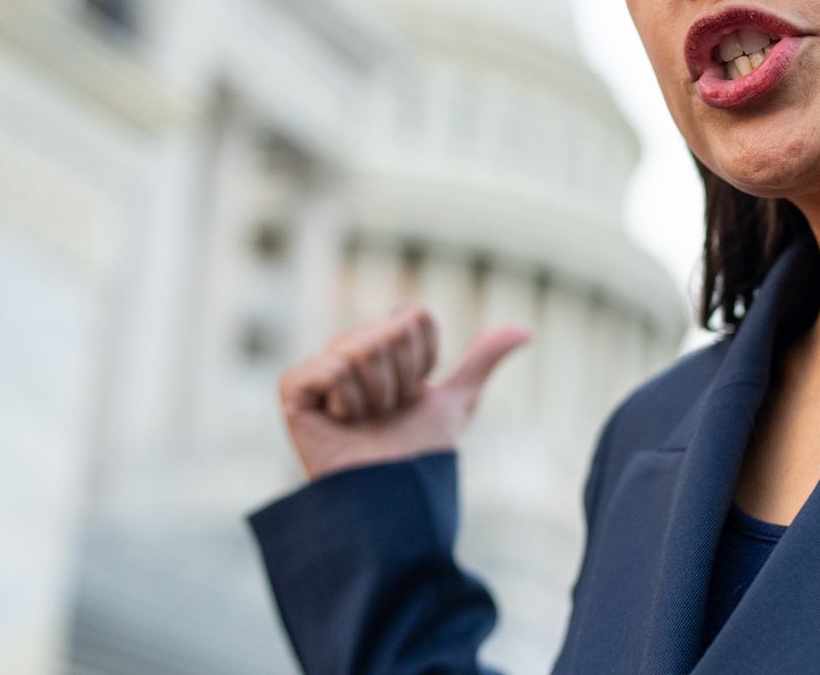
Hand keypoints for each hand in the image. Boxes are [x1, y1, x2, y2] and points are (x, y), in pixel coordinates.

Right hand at [277, 302, 533, 481]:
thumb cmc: (416, 455)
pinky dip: (346, 402)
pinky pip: (332, 368)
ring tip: (364, 421)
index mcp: (382, 345)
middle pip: (392, 330)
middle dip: (402, 380)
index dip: (426, 360)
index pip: (416, 317)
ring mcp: (319, 367)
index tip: (415, 393)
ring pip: (364, 349)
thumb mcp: (454, 402)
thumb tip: (526, 329)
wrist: (388, 502)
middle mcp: (348, 348)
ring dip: (377, 396)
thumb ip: (480, 361)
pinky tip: (338, 422)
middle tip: (387, 412)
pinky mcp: (294, 387)